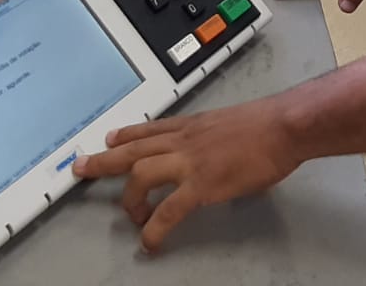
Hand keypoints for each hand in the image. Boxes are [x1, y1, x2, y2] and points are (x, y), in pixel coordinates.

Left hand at [72, 98, 300, 252]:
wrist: (283, 127)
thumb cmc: (267, 125)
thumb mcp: (229, 123)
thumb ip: (214, 137)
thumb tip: (216, 152)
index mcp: (192, 125)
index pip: (150, 129)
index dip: (126, 135)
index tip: (109, 139)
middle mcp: (184, 139)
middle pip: (132, 148)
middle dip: (103, 160)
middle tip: (81, 168)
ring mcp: (190, 161)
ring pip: (140, 173)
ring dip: (128, 197)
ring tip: (130, 216)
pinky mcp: (201, 184)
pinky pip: (169, 209)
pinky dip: (154, 227)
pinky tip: (149, 241)